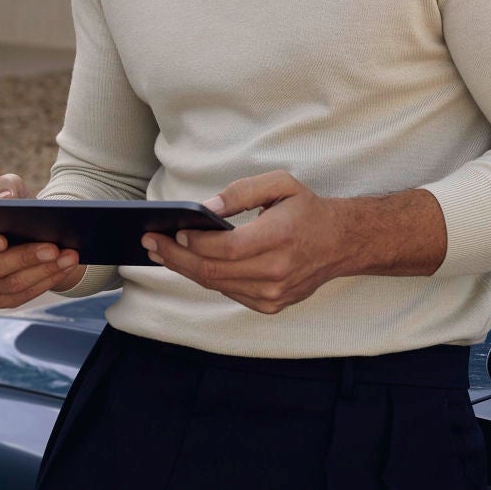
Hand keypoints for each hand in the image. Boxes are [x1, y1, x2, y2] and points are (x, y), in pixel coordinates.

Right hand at [0, 172, 86, 308]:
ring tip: (69, 255)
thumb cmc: (14, 207)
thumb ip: (3, 187)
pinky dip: (47, 280)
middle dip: (24, 257)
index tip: (2, 240)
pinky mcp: (1, 299)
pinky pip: (23, 296)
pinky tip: (66, 267)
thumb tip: (5, 198)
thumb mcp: (10, 188)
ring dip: (43, 270)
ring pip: (11, 284)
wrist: (33, 228)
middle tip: (52, 247)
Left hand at [139, 170, 354, 314]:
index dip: (195, 241)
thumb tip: (206, 207)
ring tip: (162, 251)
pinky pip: (229, 292)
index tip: (172, 230)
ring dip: (186, 268)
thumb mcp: (281, 184)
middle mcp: (276, 271)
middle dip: (176, 256)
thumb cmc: (307, 210)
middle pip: (213, 270)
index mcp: (279, 237)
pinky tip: (190, 263)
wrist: (340, 242)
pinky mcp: (270, 305)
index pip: (226, 247)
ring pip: (217, 285)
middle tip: (150, 242)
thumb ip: (242, 192)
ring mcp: (273, 293)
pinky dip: (208, 278)